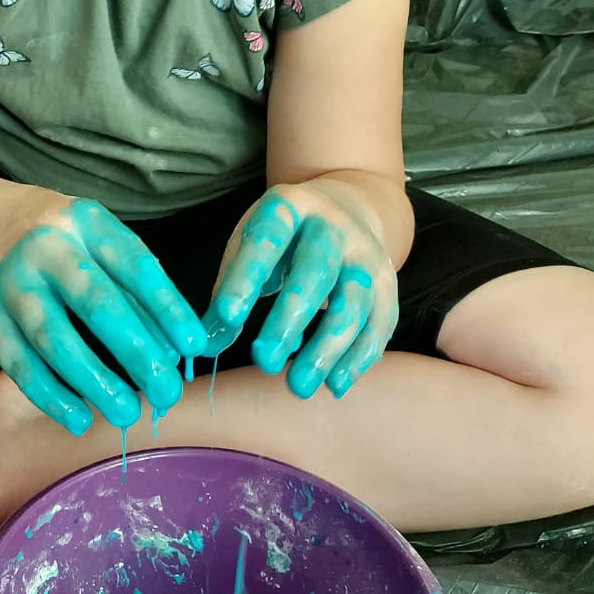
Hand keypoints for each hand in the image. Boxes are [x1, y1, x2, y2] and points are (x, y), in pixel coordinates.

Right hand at [0, 191, 205, 435]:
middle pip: (96, 304)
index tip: (194, 346)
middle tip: (166, 392)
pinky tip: (77, 418)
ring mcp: (11, 281)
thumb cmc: (54, 235)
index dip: (166, 307)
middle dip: (136, 352)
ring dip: (94, 382)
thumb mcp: (94, 236)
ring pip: (54, 339)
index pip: (134, 265)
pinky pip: (18, 362)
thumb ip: (131, 282)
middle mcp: (47, 247)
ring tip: (126, 413)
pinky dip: (49, 395)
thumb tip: (172, 347)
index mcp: (86, 222)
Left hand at [200, 181, 397, 398]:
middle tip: (263, 361)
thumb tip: (206, 345)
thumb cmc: (283, 240)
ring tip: (297, 386)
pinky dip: (357, 358)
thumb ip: (229, 292)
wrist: (346, 210)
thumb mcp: (250, 248)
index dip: (246, 278)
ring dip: (326, 348)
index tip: (228, 317)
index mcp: (289, 208)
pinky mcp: (388, 284)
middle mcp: (332, 226)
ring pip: (352, 303)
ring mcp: (365, 255)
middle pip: (315, 272)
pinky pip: (378, 324)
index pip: (266, 241)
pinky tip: (333, 385)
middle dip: (289, 319)